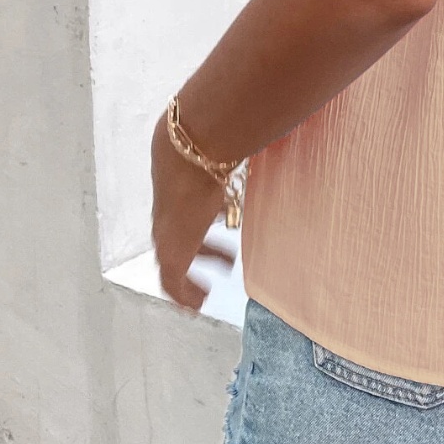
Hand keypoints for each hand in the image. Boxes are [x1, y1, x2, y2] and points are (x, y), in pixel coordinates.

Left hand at [150, 112, 234, 309]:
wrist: (186, 155)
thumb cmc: (213, 151)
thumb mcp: (231, 158)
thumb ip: (248, 154)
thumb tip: (276, 138)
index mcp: (181, 195)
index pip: (193, 212)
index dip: (209, 221)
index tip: (226, 226)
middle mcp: (170, 217)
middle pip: (183, 241)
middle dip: (207, 253)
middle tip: (228, 261)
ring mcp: (167, 236)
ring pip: (176, 266)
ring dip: (193, 279)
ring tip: (209, 291)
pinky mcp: (170, 254)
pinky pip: (174, 284)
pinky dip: (185, 295)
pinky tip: (198, 305)